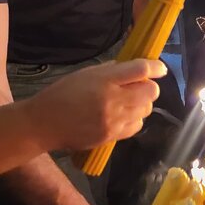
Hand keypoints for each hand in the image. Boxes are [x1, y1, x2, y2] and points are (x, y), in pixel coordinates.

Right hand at [29, 60, 165, 151]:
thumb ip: (111, 71)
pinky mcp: (112, 136)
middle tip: (139, 86)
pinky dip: (135, 118)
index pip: (140, 70)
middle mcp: (112, 100)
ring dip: (142, 103)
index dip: (156, 67)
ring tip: (128, 101)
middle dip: (149, 87)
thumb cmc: (63, 93)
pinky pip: (137, 125)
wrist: (44, 123)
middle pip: (151, 92)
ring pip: (146, 109)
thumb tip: (133, 69)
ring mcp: (113, 120)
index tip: (160, 68)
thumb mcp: (85, 74)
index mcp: (104, 81)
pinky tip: (123, 115)